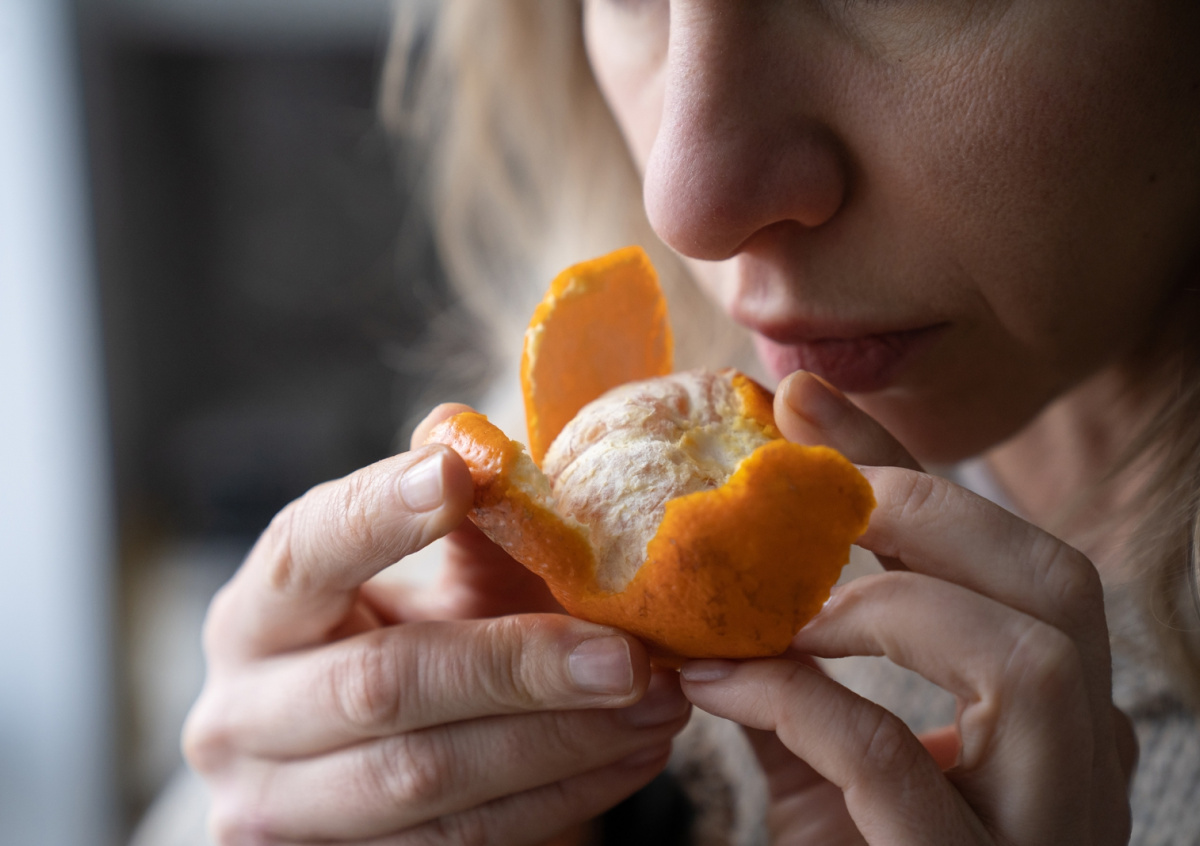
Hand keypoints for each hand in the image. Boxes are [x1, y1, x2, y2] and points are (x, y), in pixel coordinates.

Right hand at [183, 404, 690, 844]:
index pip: (305, 552)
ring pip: (428, 781)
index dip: (378, 513)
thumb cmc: (411, 637)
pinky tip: (633, 754)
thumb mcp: (431, 577)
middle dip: (519, 666)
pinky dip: (563, 796)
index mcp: (256, 612)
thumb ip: (469, 521)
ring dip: (562, 742)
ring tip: (657, 701)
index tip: (461, 473)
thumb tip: (504, 445)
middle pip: (382, 687)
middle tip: (626, 653)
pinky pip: (464, 840)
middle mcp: (239, 716)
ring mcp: (279, 810)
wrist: (360, 756)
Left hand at [679, 372, 1137, 843]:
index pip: (1007, 558)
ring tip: (787, 609)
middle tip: (812, 496)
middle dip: (930, 511)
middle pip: (1061, 583)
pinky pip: (895, 759)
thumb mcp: (829, 759)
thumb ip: (802, 667)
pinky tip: (720, 684)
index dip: (908, 468)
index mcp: (1051, 721)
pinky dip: (800, 701)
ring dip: (886, 607)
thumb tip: (736, 559)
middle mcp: (1079, 766)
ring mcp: (1046, 832)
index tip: (804, 402)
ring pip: (1034, 658)